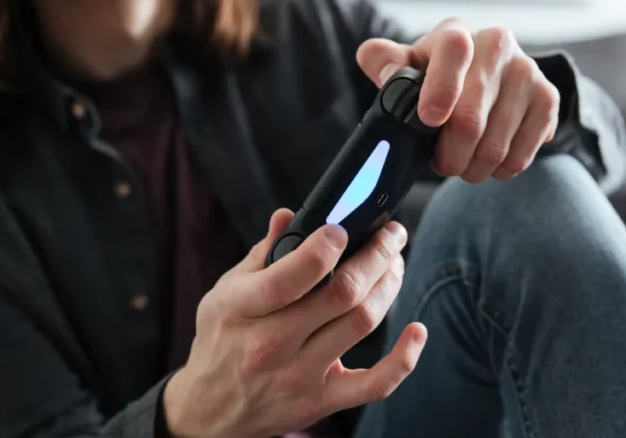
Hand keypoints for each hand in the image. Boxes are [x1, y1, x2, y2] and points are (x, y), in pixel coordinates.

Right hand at [162, 210, 426, 437]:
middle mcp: (272, 344)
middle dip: (377, 255)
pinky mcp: (323, 400)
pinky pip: (375, 384)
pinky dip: (404, 358)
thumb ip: (262, 253)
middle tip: (392, 234)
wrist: (208, 411)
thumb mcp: (225, 291)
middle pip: (342, 293)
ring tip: (395, 263)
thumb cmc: (222, 339)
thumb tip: (288, 215)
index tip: (344, 227)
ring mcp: (300, 375)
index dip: (325, 247)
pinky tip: (417, 330)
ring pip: (362, 323)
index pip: (291, 276)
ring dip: (389, 286)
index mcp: (243, 309)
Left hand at [357, 19, 560, 183]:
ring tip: (464, 162)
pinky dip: (500, 170)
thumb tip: (384, 69)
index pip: (455, 50)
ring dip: (473, 168)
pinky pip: (521, 155)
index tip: (429, 120)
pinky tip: (490, 160)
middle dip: (449, 154)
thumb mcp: (408, 65)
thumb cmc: (440, 73)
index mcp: (457, 32)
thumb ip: (385, 63)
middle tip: (441, 163)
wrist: (491, 74)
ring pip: (495, 146)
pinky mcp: (548, 99)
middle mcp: (497, 44)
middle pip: (471, 119)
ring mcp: (528, 71)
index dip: (441, 89)